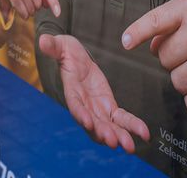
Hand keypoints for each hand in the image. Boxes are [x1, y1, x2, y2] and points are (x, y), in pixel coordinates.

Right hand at [39, 34, 149, 152]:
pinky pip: (122, 119)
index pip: (75, 105)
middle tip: (112, 141)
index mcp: (72, 91)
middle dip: (102, 133)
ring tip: (129, 146)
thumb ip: (52, 46)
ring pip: (108, 126)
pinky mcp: (109, 106)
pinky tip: (144, 134)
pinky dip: (132, 126)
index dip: (80, 114)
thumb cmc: (66, 52)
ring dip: (119, 136)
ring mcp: (97, 108)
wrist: (75, 57)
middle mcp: (84, 105)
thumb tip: (42, 40)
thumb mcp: (59, 46)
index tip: (88, 122)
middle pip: (93, 123)